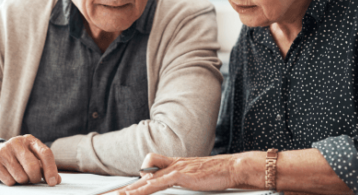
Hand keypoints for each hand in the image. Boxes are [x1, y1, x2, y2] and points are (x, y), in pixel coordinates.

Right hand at [0, 134, 61, 185]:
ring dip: (23, 181)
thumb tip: (56, 180)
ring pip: (21, 177)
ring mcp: (4, 151)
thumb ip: (45, 168)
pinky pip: (9, 181)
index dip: (51, 169)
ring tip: (19, 175)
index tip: (52, 183)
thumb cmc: (17, 158)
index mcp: (30, 140)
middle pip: (33, 167)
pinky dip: (12, 183)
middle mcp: (17, 142)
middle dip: (35, 178)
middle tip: (33, 180)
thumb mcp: (32, 158)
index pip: (45, 153)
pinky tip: (9, 175)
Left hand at [112, 153, 246, 194]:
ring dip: (133, 190)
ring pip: (148, 180)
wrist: (232, 167)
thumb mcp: (195, 176)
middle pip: (144, 176)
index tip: (124, 191)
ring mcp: (177, 170)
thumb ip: (182, 179)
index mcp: (175, 165)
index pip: (149, 172)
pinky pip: (161, 182)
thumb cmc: (217, 173)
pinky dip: (149, 188)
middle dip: (128, 189)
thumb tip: (171, 183)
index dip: (136, 182)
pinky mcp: (183, 175)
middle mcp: (173, 166)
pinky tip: (140, 192)